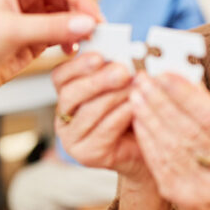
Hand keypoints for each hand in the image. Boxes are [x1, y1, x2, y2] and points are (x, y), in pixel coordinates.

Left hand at [0, 0, 101, 97]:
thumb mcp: (13, 32)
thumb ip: (52, 28)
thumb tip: (87, 24)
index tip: (96, 20)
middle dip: (84, 15)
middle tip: (99, 34)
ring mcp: (31, 17)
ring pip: (68, 17)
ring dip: (79, 29)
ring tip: (88, 45)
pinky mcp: (33, 38)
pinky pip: (61, 34)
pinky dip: (71, 41)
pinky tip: (73, 52)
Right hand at [53, 53, 149, 183]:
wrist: (149, 143)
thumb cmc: (135, 109)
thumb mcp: (123, 84)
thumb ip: (117, 69)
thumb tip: (122, 54)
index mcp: (67, 93)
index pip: (60, 76)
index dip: (77, 65)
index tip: (99, 56)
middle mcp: (63, 116)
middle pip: (70, 94)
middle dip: (97, 80)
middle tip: (122, 71)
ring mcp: (72, 138)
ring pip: (87, 112)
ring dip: (113, 97)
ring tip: (135, 87)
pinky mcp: (86, 155)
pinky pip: (103, 131)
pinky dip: (120, 115)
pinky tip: (134, 106)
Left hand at [129, 72, 209, 208]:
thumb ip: (201, 100)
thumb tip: (171, 73)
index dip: (184, 95)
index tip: (163, 74)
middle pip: (188, 130)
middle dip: (161, 102)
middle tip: (143, 81)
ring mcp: (205, 187)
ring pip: (170, 146)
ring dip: (149, 117)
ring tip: (136, 96)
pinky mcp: (180, 194)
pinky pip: (158, 160)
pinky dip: (146, 137)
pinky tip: (138, 118)